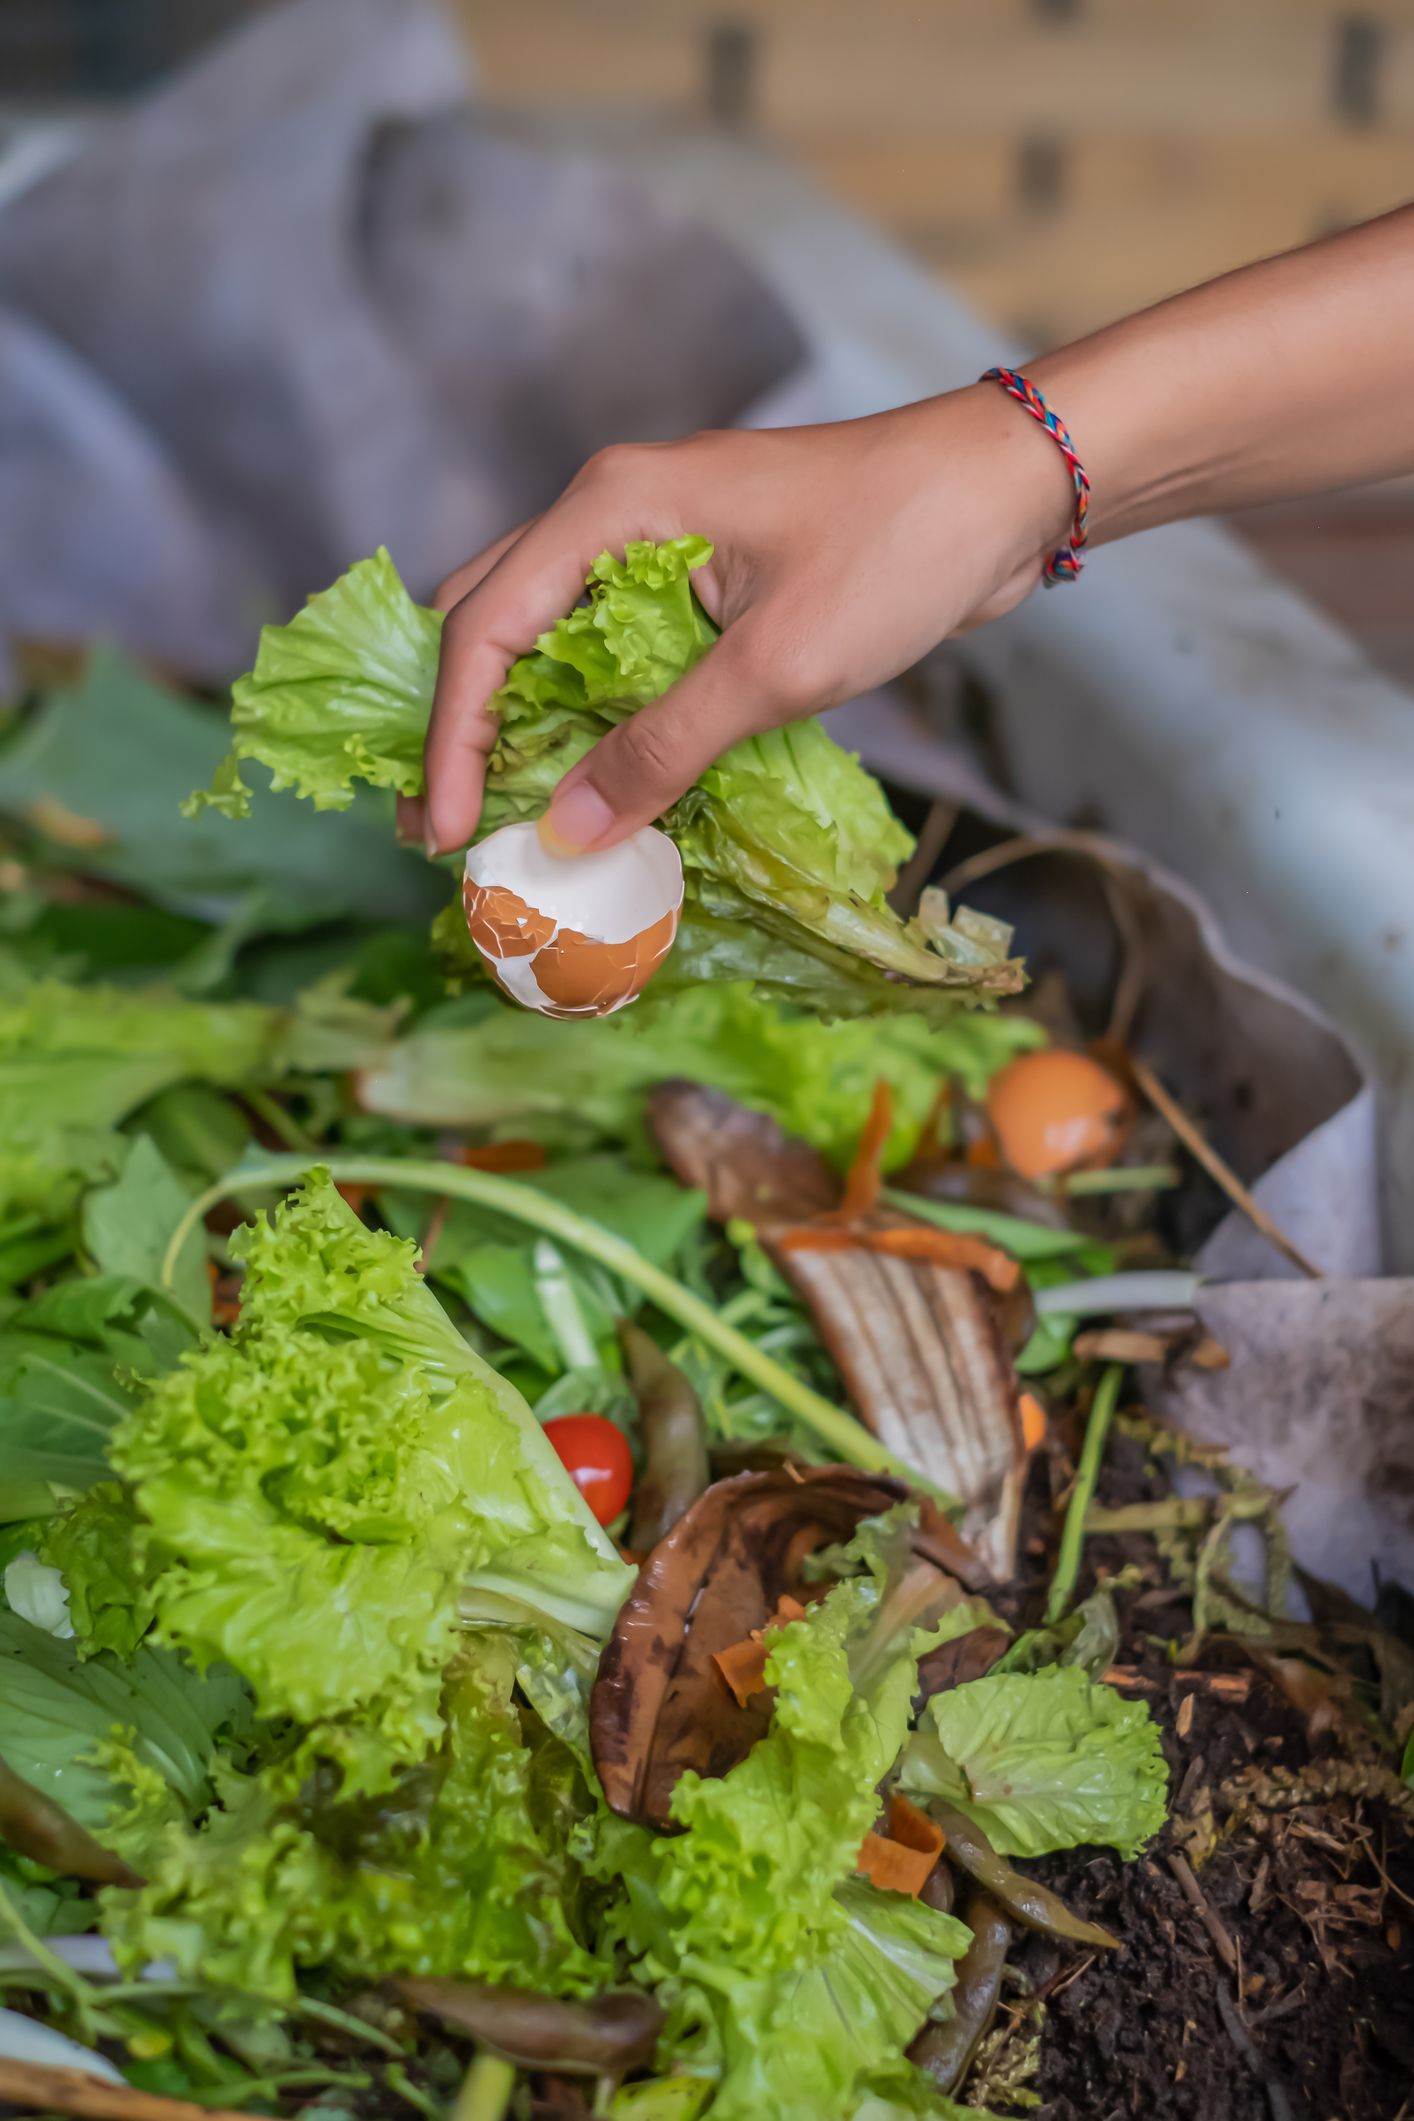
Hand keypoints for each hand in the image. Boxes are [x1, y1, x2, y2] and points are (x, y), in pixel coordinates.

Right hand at [408, 384, 1073, 854]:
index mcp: (611, 506)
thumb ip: (664, 748)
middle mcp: (615, 510)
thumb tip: (569, 830)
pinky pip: (615, 646)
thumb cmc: (897, 552)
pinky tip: (597, 779)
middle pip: (491, 622)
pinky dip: (593, 712)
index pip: (484, 628)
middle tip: (451, 828)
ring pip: (549, 636)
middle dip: (463, 728)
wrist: (1006, 491)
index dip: (452, 738)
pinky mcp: (703, 572)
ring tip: (512, 817)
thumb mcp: (775, 668)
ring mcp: (658, 538)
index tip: (448, 830)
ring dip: (526, 723)